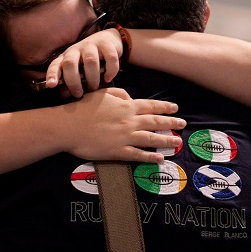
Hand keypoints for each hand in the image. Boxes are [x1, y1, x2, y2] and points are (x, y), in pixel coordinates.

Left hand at [45, 28, 123, 96]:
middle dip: (73, 81)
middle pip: (70, 63)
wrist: (108, 39)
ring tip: (94, 87)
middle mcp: (76, 49)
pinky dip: (110, 70)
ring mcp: (91, 45)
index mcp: (66, 57)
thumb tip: (66, 95)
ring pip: (90, 61)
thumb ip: (71, 82)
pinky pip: (109, 58)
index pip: (55, 65)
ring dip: (92, 78)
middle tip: (78, 93)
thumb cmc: (89, 60)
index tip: (51, 85)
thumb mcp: (78, 70)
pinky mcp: (106, 45)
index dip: (52, 74)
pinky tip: (108, 78)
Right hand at [57, 87, 184, 162]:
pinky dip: (150, 157)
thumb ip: (118, 93)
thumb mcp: (101, 93)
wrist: (68, 126)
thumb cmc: (82, 108)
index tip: (176, 108)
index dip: (164, 107)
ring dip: (165, 140)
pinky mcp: (118, 151)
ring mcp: (125, 137)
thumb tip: (130, 98)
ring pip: (151, 139)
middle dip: (171, 123)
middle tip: (183, 124)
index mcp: (125, 106)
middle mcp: (129, 121)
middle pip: (155, 122)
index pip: (150, 106)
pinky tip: (159, 158)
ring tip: (177, 142)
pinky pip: (138, 155)